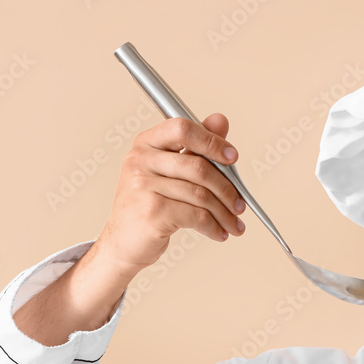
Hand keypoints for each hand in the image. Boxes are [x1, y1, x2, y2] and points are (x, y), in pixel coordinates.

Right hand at [95, 114, 247, 278]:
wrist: (123, 242)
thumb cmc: (149, 205)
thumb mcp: (169, 172)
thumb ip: (195, 146)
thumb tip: (220, 120)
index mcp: (146, 143)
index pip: (183, 129)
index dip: (212, 141)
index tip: (233, 157)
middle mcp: (140, 160)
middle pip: (198, 167)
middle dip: (227, 189)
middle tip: (240, 205)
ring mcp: (143, 186)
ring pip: (201, 195)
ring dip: (225, 213)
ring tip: (234, 223)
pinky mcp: (152, 212)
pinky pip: (196, 216)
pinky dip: (214, 227)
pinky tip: (219, 232)